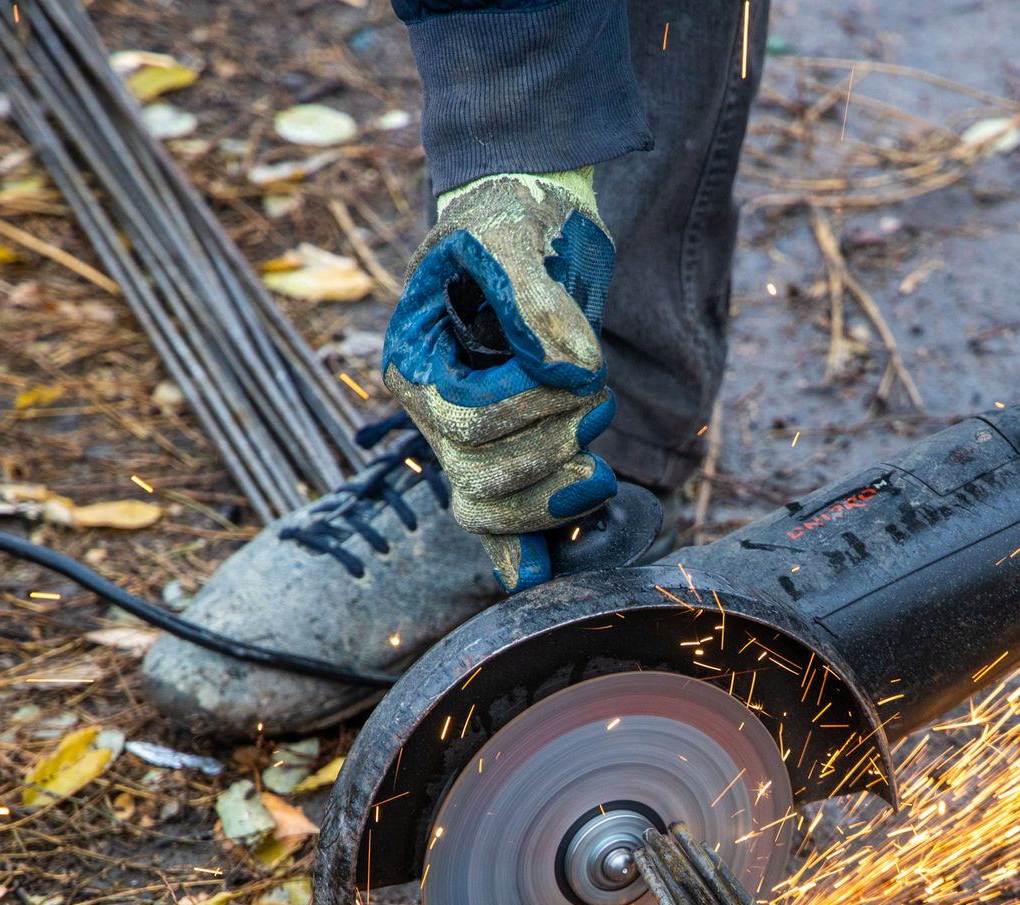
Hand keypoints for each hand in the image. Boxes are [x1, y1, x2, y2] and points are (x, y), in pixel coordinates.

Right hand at [383, 169, 617, 590]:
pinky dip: (526, 548)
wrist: (536, 220)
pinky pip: (503, 521)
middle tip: (602, 402)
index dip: (532, 410)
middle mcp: (434, 410)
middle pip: (479, 480)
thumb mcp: (515, 233)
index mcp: (416, 364)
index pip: (467, 423)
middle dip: (552, 453)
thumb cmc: (513, 216)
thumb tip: (569, 368)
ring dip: (559, 490)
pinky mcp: (513, 448)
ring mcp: (471, 436)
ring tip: (602, 444)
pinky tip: (547, 573)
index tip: (582, 373)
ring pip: (493, 508)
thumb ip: (535, 298)